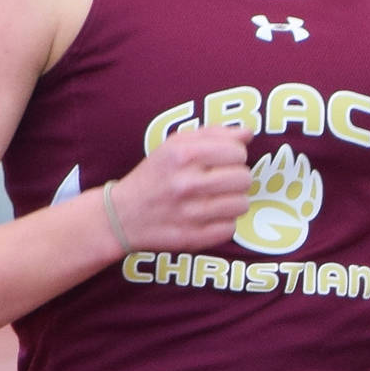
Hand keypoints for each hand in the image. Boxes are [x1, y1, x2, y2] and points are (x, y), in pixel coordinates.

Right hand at [107, 126, 252, 252]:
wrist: (121, 216)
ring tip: (215, 199)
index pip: (237, 152)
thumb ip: (213, 134)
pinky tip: (207, 217)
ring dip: (233, 201)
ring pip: (242, 204)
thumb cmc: (154, 176)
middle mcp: (186, 184)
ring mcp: (189, 213)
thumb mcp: (175, 145)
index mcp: (182, 155)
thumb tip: (248, 132)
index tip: (222, 161)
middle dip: (236, 178)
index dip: (234, 155)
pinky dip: (223, 223)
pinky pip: (230, 228)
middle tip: (219, 181)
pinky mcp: (192, 238)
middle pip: (244, 178)